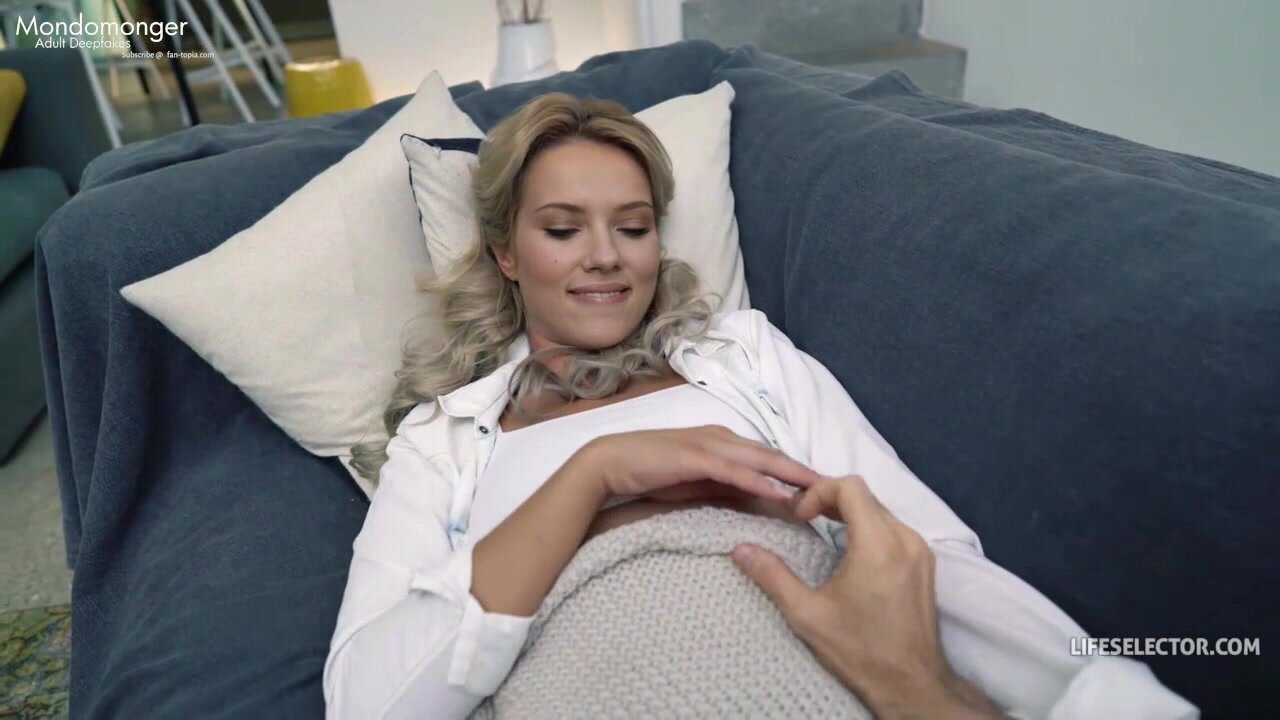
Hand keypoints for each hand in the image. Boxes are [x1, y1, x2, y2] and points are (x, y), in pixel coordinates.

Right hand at [582, 425, 823, 504]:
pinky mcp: (695, 456)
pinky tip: (778, 492)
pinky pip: (734, 470)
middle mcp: (722, 438)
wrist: (610, 463)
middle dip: (805, 471)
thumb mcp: (698, 485)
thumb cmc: (652, 474)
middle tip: (837, 488)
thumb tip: (759, 500)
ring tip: (820, 490)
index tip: (825, 489)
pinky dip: (759, 480)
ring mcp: (709, 444)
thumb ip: (727, 488)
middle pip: (774, 455)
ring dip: (791, 474)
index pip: (770, 457)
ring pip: (760, 459)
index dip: (798, 472)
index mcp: (724, 443)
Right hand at [731, 475, 1002, 718]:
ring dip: (850, 514)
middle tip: (803, 520)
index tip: (799, 517)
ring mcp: (920, 551)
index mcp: (878, 544)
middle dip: (830, 500)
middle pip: (865, 495)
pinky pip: (895, 529)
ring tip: (823, 534)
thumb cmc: (859, 650)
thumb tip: (741, 550)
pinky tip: (850, 553)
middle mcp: (905, 539)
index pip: (850, 486)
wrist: (911, 684)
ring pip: (880, 510)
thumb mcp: (807, 614)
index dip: (818, 491)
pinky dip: (869, 528)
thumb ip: (772, 576)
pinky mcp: (925, 564)